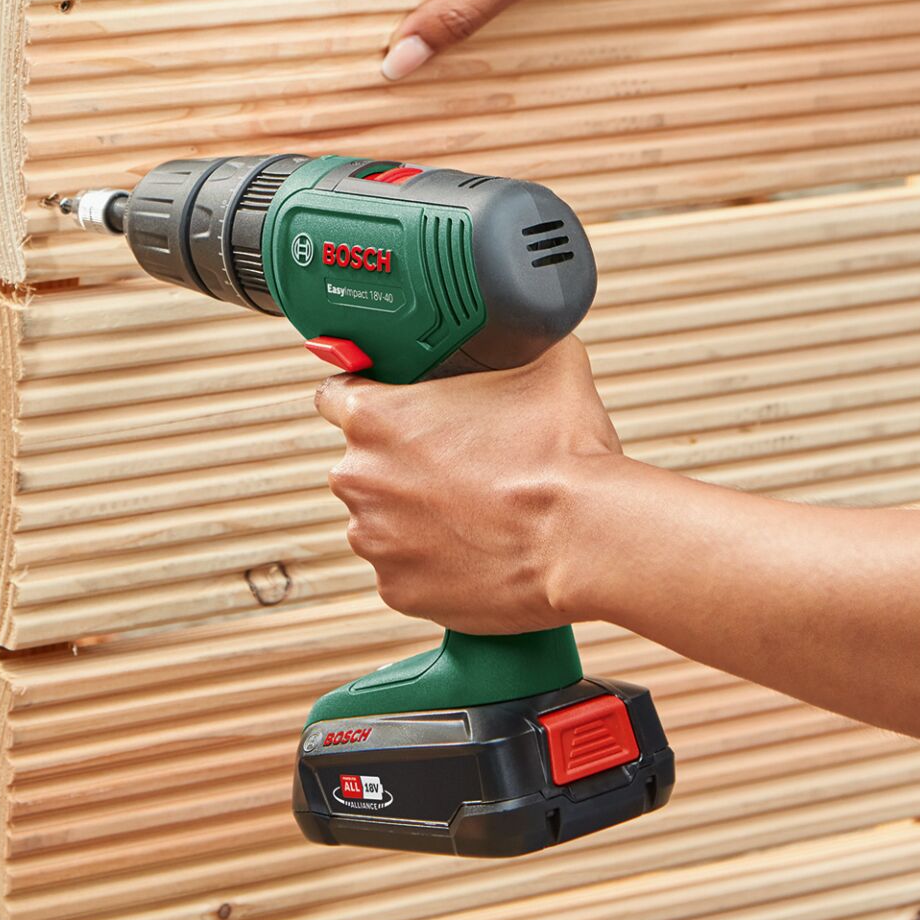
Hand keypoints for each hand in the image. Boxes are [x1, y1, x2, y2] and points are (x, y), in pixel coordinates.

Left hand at [312, 338, 623, 631]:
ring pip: (384, 518)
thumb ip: (519, 340)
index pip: (335, 393)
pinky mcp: (398, 590)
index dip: (367, 393)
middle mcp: (360, 479)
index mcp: (375, 417)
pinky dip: (433, 560)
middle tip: (458, 459)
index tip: (391, 403)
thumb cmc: (561, 455)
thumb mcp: (548, 363)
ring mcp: (375, 540)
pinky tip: (476, 547)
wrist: (584, 539)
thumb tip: (530, 328)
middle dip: (401, 460)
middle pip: (364, 461)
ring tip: (474, 508)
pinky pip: (406, 568)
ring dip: (415, 513)